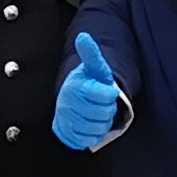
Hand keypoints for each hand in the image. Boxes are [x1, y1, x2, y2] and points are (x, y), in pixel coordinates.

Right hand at [52, 31, 124, 150]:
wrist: (73, 99)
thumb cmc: (88, 82)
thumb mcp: (94, 67)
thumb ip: (91, 53)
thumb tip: (83, 36)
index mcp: (75, 86)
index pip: (104, 96)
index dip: (110, 95)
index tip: (109, 91)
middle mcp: (67, 104)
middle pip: (103, 114)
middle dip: (108, 109)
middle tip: (103, 103)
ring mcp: (66, 120)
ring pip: (97, 128)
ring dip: (102, 122)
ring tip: (98, 113)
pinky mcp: (67, 134)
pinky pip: (88, 140)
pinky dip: (94, 134)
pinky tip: (92, 124)